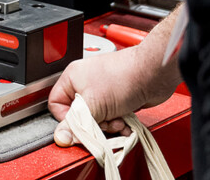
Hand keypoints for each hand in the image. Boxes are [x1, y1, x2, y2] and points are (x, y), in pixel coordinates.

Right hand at [49, 12, 183, 146]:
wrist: (153, 73)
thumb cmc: (123, 77)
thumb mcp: (94, 104)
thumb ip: (76, 122)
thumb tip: (62, 136)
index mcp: (72, 78)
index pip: (57, 105)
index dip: (66, 120)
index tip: (80, 127)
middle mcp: (85, 84)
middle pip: (79, 115)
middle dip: (94, 124)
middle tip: (104, 123)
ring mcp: (103, 92)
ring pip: (97, 118)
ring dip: (109, 125)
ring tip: (118, 121)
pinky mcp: (118, 99)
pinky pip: (112, 117)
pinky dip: (119, 123)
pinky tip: (126, 122)